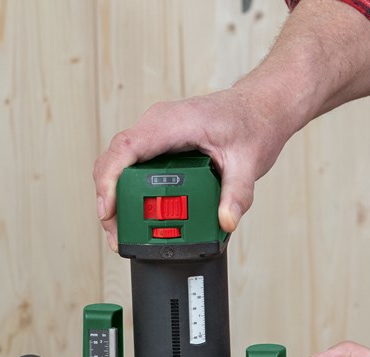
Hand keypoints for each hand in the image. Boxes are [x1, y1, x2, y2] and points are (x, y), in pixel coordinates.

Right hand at [93, 87, 295, 250]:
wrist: (261, 107)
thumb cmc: (252, 122)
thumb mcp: (249, 162)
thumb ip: (237, 194)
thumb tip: (226, 221)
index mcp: (173, 123)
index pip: (126, 147)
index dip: (110, 180)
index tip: (109, 209)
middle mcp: (157, 125)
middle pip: (113, 161)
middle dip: (109, 200)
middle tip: (118, 236)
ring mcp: (154, 135)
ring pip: (118, 166)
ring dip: (115, 199)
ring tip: (124, 233)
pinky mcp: (157, 146)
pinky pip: (130, 167)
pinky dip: (127, 193)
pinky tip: (134, 216)